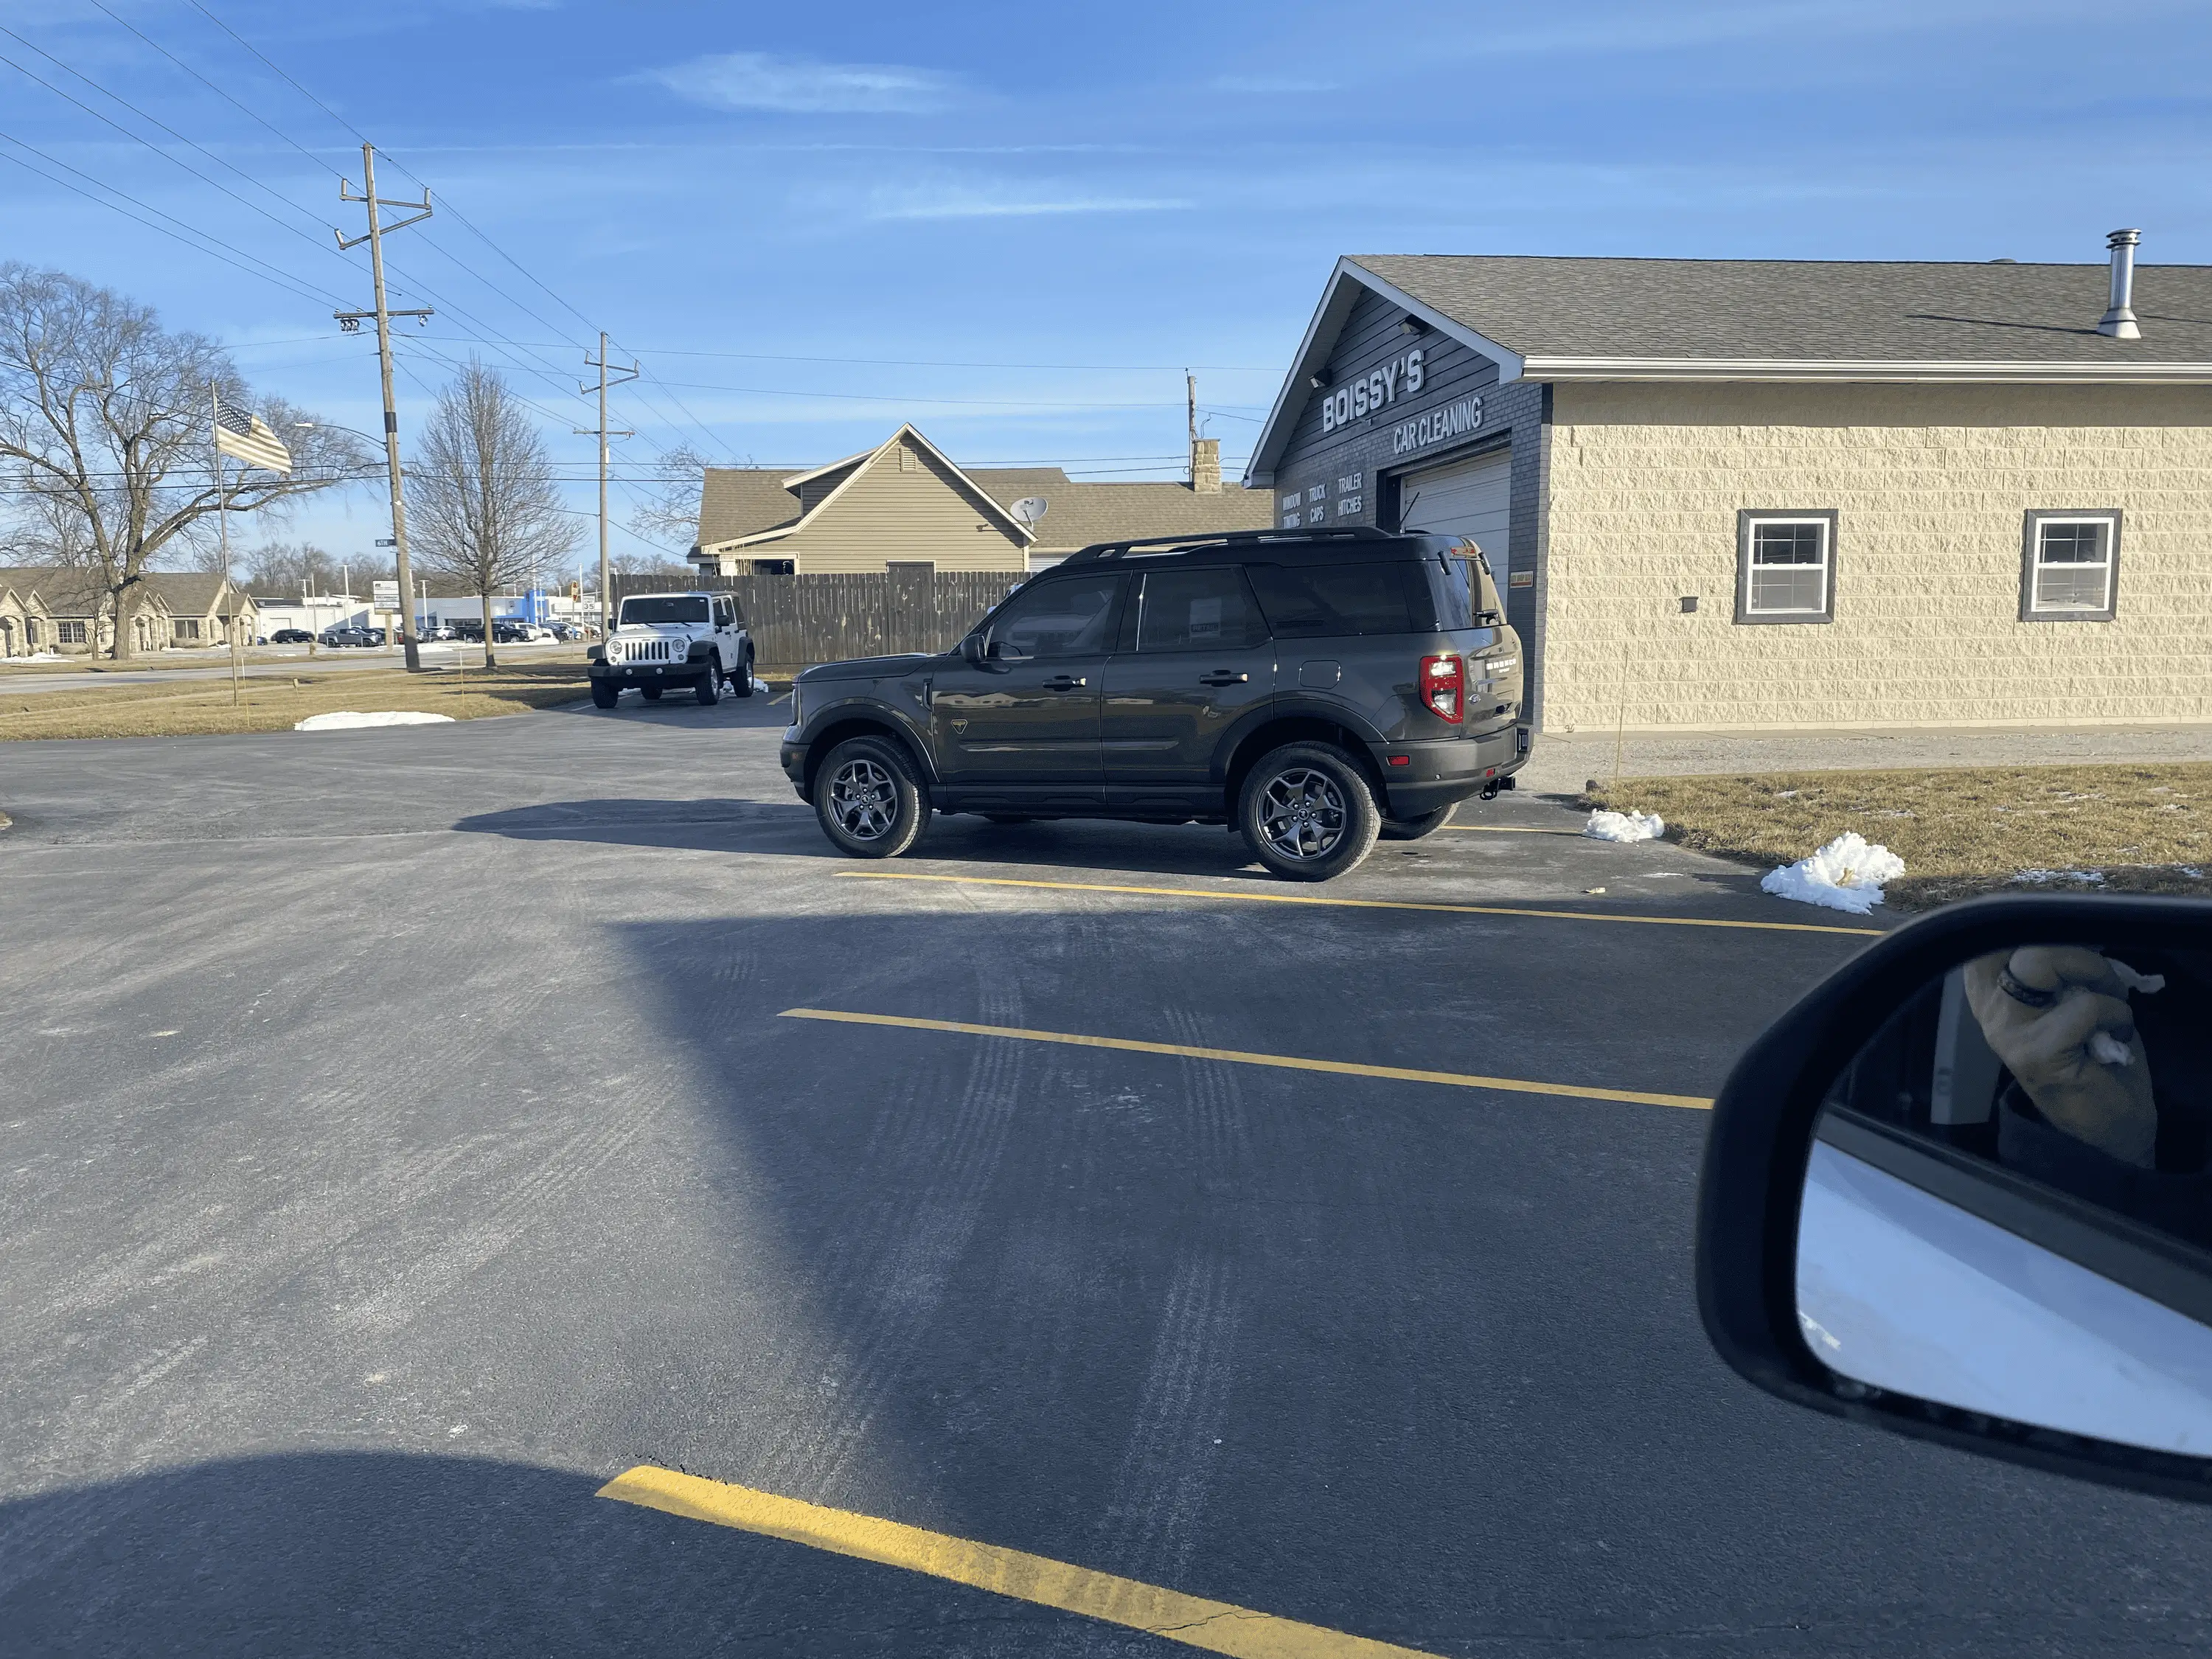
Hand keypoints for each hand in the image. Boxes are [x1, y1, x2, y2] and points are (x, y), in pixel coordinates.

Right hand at [1962, 946, 2156, 1166]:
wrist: (2112, 1128)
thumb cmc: (2095, 1061)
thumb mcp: (2069, 1005)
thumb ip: (2059, 972)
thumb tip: (2076, 930)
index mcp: (1992, 995)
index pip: (1986, 937)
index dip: (2025, 923)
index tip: (2063, 939)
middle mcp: (1989, 1010)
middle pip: (2016, 937)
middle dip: (2075, 950)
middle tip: (2101, 980)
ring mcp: (2007, 1033)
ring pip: (2042, 961)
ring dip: (2096, 975)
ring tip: (2111, 1005)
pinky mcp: (2037, 1055)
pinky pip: (2085, 1007)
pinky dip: (2117, 1015)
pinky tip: (2118, 1036)